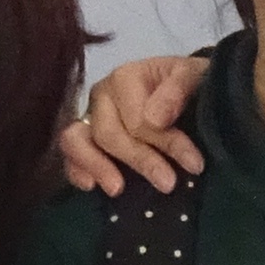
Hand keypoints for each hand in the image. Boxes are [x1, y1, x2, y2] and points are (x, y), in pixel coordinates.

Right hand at [55, 53, 210, 193]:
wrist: (186, 91)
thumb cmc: (189, 84)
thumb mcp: (195, 76)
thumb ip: (178, 90)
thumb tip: (155, 120)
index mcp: (125, 77)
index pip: (138, 119)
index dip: (166, 143)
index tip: (195, 164)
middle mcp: (101, 97)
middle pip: (109, 134)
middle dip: (140, 160)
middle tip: (168, 184)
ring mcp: (89, 119)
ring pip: (75, 141)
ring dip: (97, 166)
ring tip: (118, 189)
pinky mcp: (84, 141)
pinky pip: (69, 156)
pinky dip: (76, 171)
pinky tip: (90, 186)